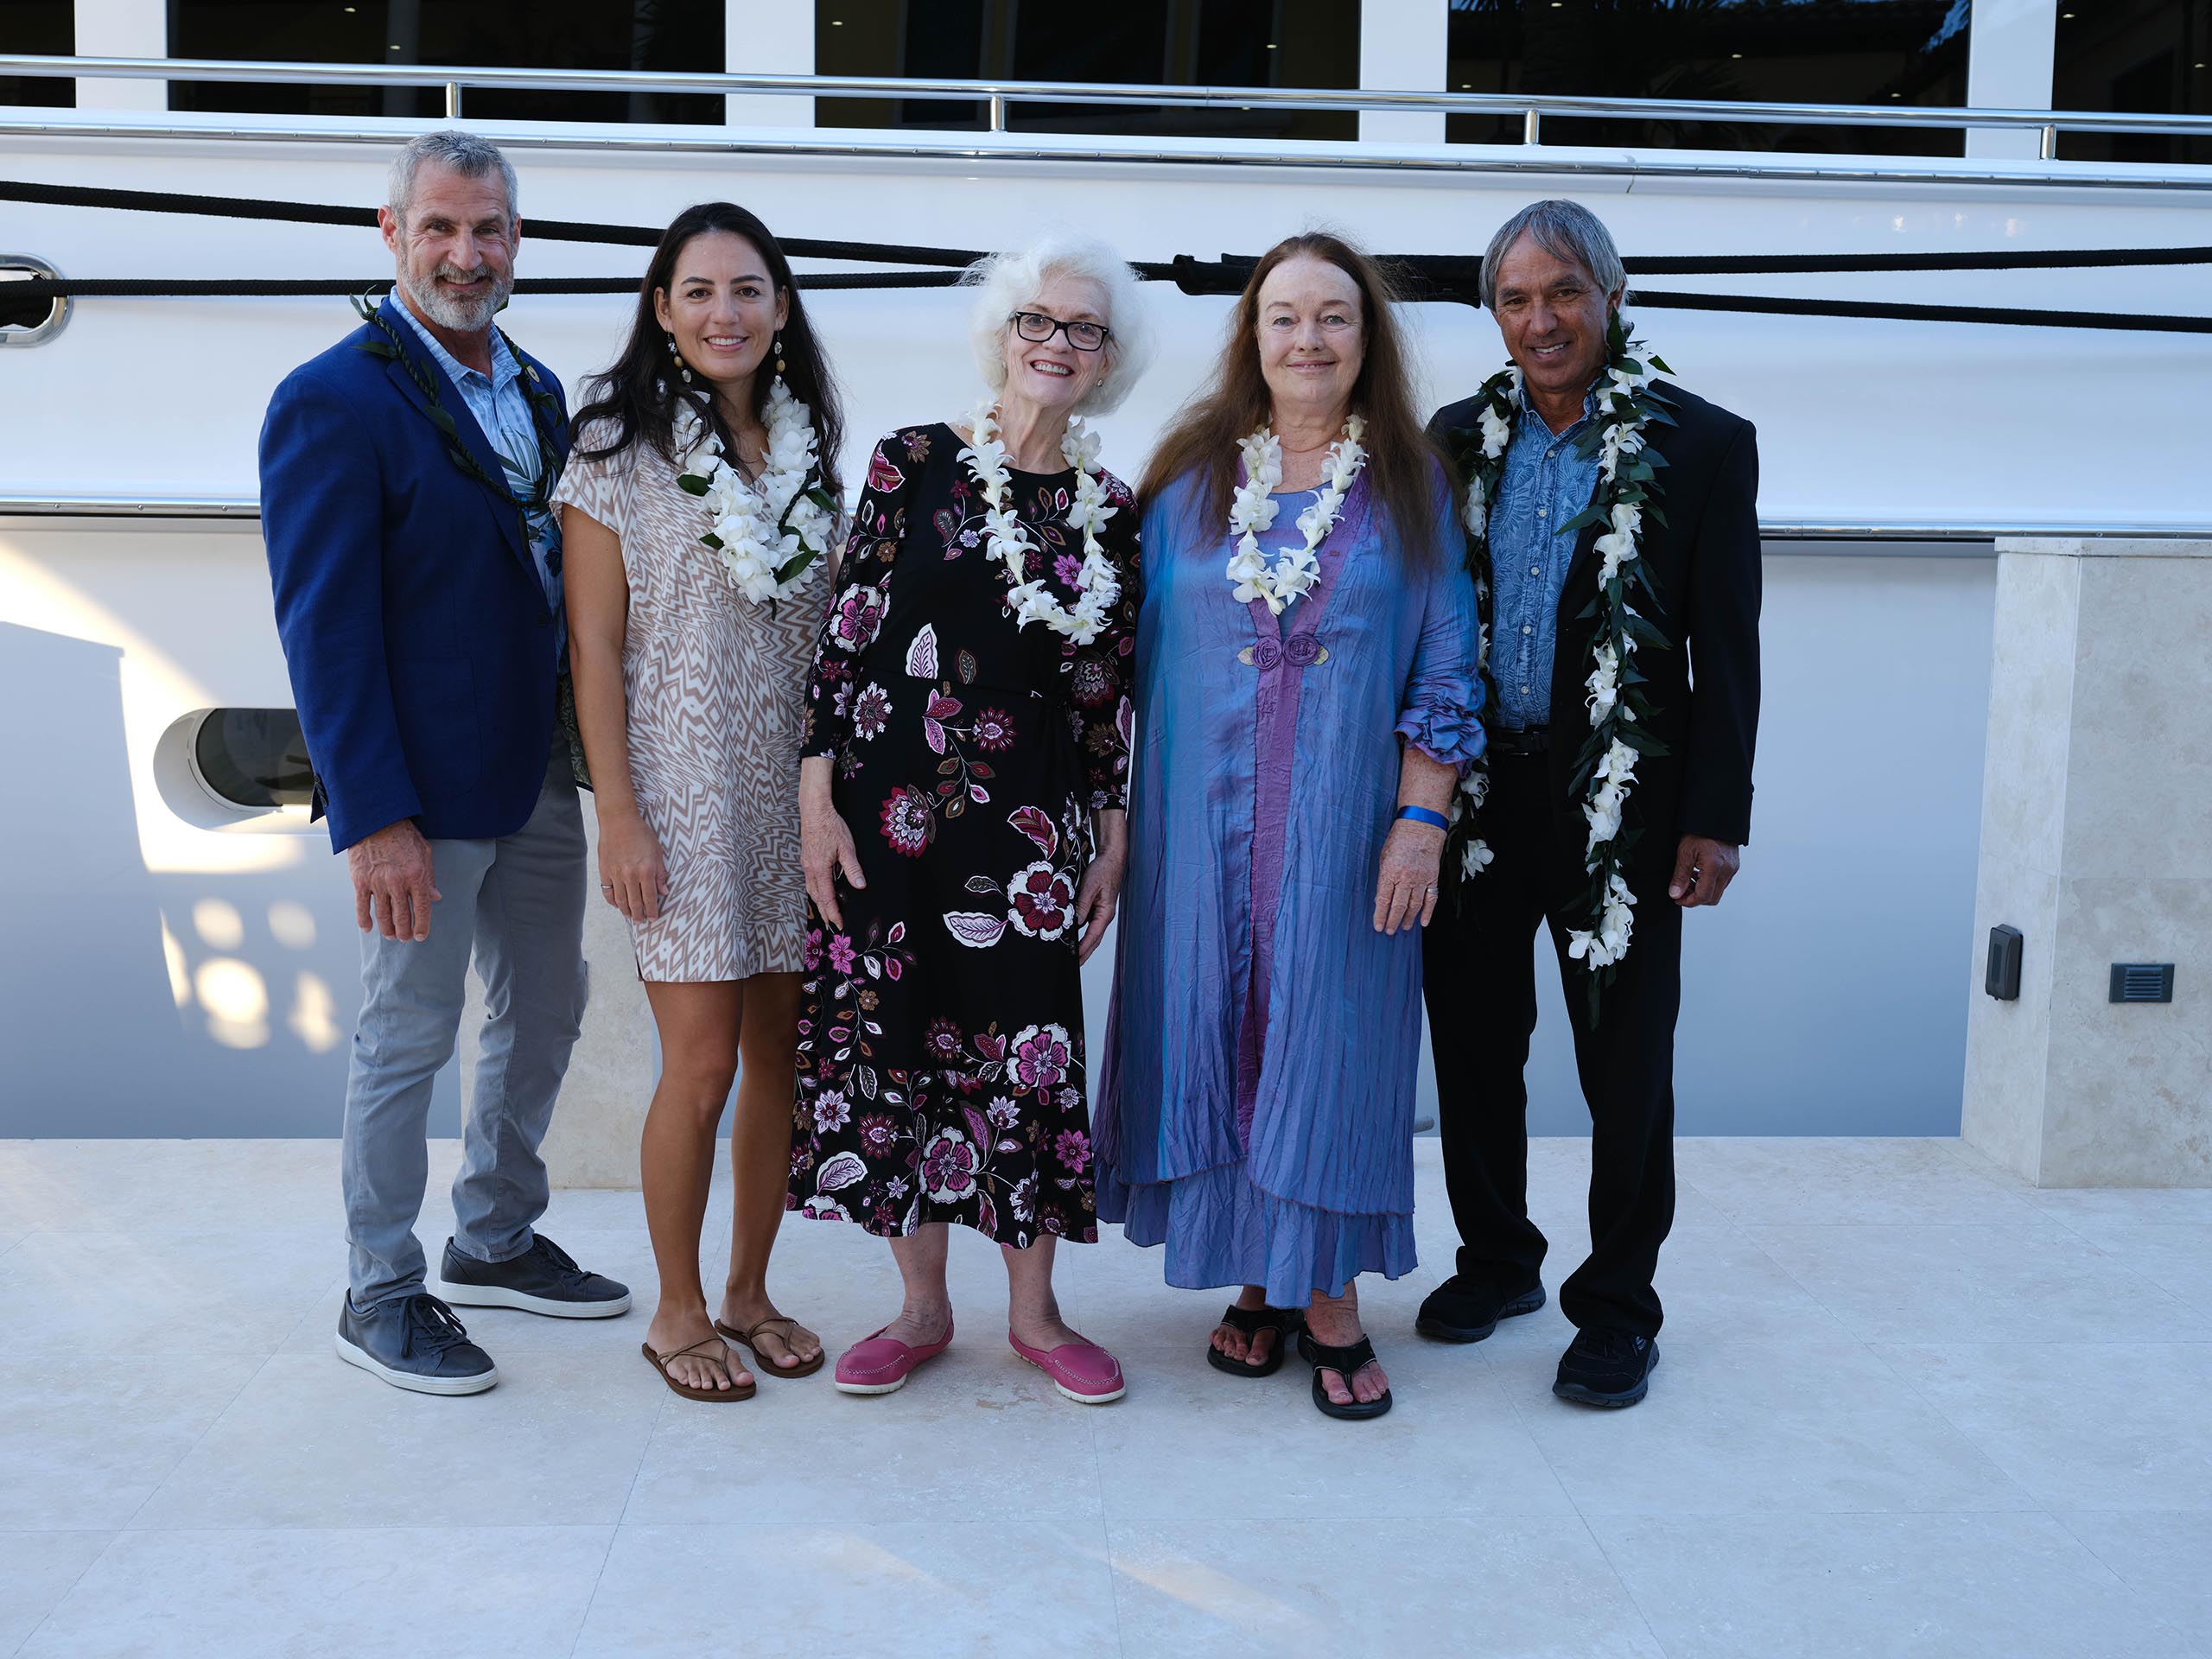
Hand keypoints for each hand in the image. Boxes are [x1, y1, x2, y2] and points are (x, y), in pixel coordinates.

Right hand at [348, 819, 439, 942]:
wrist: (376, 821)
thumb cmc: (403, 835)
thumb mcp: (424, 853)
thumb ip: (429, 877)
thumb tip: (435, 898)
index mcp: (416, 876)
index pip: (422, 909)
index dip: (422, 926)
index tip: (421, 936)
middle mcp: (397, 882)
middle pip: (401, 916)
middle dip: (404, 932)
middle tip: (405, 938)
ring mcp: (377, 883)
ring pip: (382, 915)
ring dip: (387, 929)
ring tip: (391, 936)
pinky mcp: (360, 881)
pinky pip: (361, 906)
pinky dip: (364, 920)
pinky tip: (368, 928)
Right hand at [598, 808, 669, 922]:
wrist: (618, 820)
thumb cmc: (640, 833)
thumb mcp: (657, 852)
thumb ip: (660, 874)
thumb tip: (664, 892)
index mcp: (646, 871)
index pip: (650, 898)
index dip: (652, 910)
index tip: (653, 918)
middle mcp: (631, 875)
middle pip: (635, 903)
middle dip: (639, 915)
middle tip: (641, 921)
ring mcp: (616, 874)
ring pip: (620, 900)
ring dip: (626, 911)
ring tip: (630, 916)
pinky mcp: (604, 871)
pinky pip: (608, 891)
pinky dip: (612, 901)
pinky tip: (617, 905)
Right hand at [800, 760, 865, 930]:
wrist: (814, 810)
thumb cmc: (831, 826)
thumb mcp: (846, 847)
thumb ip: (852, 869)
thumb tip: (860, 886)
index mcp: (819, 869)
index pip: (827, 898)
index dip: (833, 913)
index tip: (839, 924)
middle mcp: (809, 869)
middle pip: (816, 897)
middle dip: (824, 912)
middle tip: (832, 924)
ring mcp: (806, 864)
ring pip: (811, 889)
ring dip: (818, 903)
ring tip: (826, 912)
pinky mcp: (806, 858)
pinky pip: (809, 881)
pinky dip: (815, 891)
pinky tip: (820, 890)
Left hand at [1075, 810, 1126, 964]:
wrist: (1112, 858)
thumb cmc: (1103, 870)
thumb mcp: (1090, 887)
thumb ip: (1081, 905)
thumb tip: (1073, 923)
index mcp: (1105, 913)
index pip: (1093, 936)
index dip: (1083, 949)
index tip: (1074, 960)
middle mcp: (1104, 916)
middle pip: (1093, 940)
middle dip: (1083, 954)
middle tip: (1072, 966)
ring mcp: (1101, 912)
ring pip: (1090, 933)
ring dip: (1082, 945)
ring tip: (1070, 956)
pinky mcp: (1096, 907)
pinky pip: (1088, 924)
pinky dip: (1080, 932)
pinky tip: (1071, 935)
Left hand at [1372, 818, 1444, 934]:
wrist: (1421, 827)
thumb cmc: (1399, 840)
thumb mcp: (1384, 857)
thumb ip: (1383, 878)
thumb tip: (1381, 898)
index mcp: (1390, 872)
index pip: (1383, 900)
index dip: (1380, 915)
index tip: (1378, 926)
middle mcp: (1405, 878)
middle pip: (1398, 906)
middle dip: (1393, 921)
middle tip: (1389, 931)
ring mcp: (1421, 879)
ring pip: (1414, 905)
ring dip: (1408, 919)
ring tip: (1404, 927)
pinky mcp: (1433, 878)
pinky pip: (1431, 899)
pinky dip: (1428, 912)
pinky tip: (1423, 922)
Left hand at [1670, 835, 1740, 907]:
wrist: (1714, 817)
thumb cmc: (1700, 831)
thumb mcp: (1685, 852)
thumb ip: (1680, 876)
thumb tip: (1675, 893)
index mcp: (1715, 867)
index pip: (1704, 896)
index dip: (1689, 902)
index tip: (1677, 899)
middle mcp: (1727, 870)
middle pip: (1713, 898)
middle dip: (1695, 898)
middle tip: (1681, 892)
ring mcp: (1732, 869)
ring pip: (1718, 891)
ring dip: (1702, 891)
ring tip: (1687, 880)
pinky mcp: (1733, 866)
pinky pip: (1722, 882)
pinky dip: (1709, 883)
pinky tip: (1697, 874)